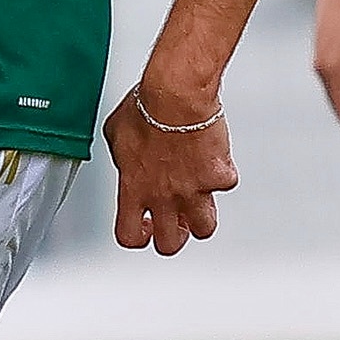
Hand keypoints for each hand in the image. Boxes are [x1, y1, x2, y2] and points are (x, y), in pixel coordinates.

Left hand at [102, 85, 237, 255]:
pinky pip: (224, 183)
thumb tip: (126, 156)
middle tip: (174, 224)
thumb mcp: (116, 133)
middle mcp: (163, 196)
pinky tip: (214, 160)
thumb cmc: (146, 108)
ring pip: (204, 227)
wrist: (177, 96)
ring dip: (201, 217)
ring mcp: (193, 190)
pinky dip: (221, 173)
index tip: (144, 228)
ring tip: (198, 200)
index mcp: (134, 188)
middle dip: (172, 237)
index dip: (137, 236)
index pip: (129, 235)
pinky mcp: (218, 175)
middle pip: (169, 243)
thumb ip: (122, 157)